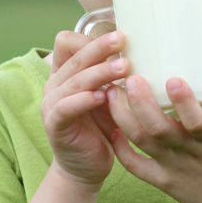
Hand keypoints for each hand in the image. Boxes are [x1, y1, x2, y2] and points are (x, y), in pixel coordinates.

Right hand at [41, 30, 129, 188]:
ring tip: (124, 67)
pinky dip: (84, 99)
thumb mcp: (111, 94)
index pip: (68, 42)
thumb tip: (150, 48)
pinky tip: (103, 96)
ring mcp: (51, 104)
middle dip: (100, 47)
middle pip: (75, 56)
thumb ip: (117, 73)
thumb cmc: (103, 125)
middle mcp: (55, 84)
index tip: (119, 35)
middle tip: (123, 39)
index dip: (89, 37)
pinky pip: (66, 107)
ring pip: (75, 79)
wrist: (87, 167)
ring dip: (100, 71)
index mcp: (66, 72)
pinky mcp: (54, 125)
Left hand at [107, 76, 201, 202]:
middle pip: (159, 129)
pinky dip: (121, 148)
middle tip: (131, 78)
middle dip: (141, 102)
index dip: (185, 101)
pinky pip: (136, 167)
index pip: (199, 121)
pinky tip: (113, 128)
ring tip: (112, 93)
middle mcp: (192, 154)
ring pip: (143, 142)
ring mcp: (175, 170)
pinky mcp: (164, 183)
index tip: (172, 79)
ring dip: (124, 116)